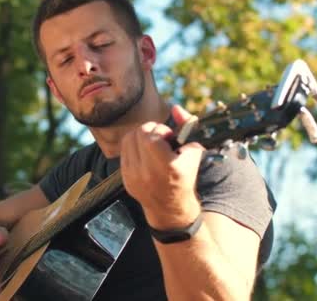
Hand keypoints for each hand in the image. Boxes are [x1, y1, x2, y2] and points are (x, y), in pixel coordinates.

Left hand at [120, 105, 202, 228]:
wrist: (170, 209)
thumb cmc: (185, 178)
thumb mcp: (193, 152)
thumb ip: (187, 125)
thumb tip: (176, 108)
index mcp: (167, 167)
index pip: (150, 135)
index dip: (160, 130)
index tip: (168, 138)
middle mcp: (147, 172)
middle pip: (138, 133)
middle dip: (150, 130)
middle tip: (160, 139)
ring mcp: (133, 176)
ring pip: (128, 139)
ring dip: (140, 137)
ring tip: (152, 146)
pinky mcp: (124, 177)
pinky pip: (124, 150)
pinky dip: (133, 147)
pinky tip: (144, 153)